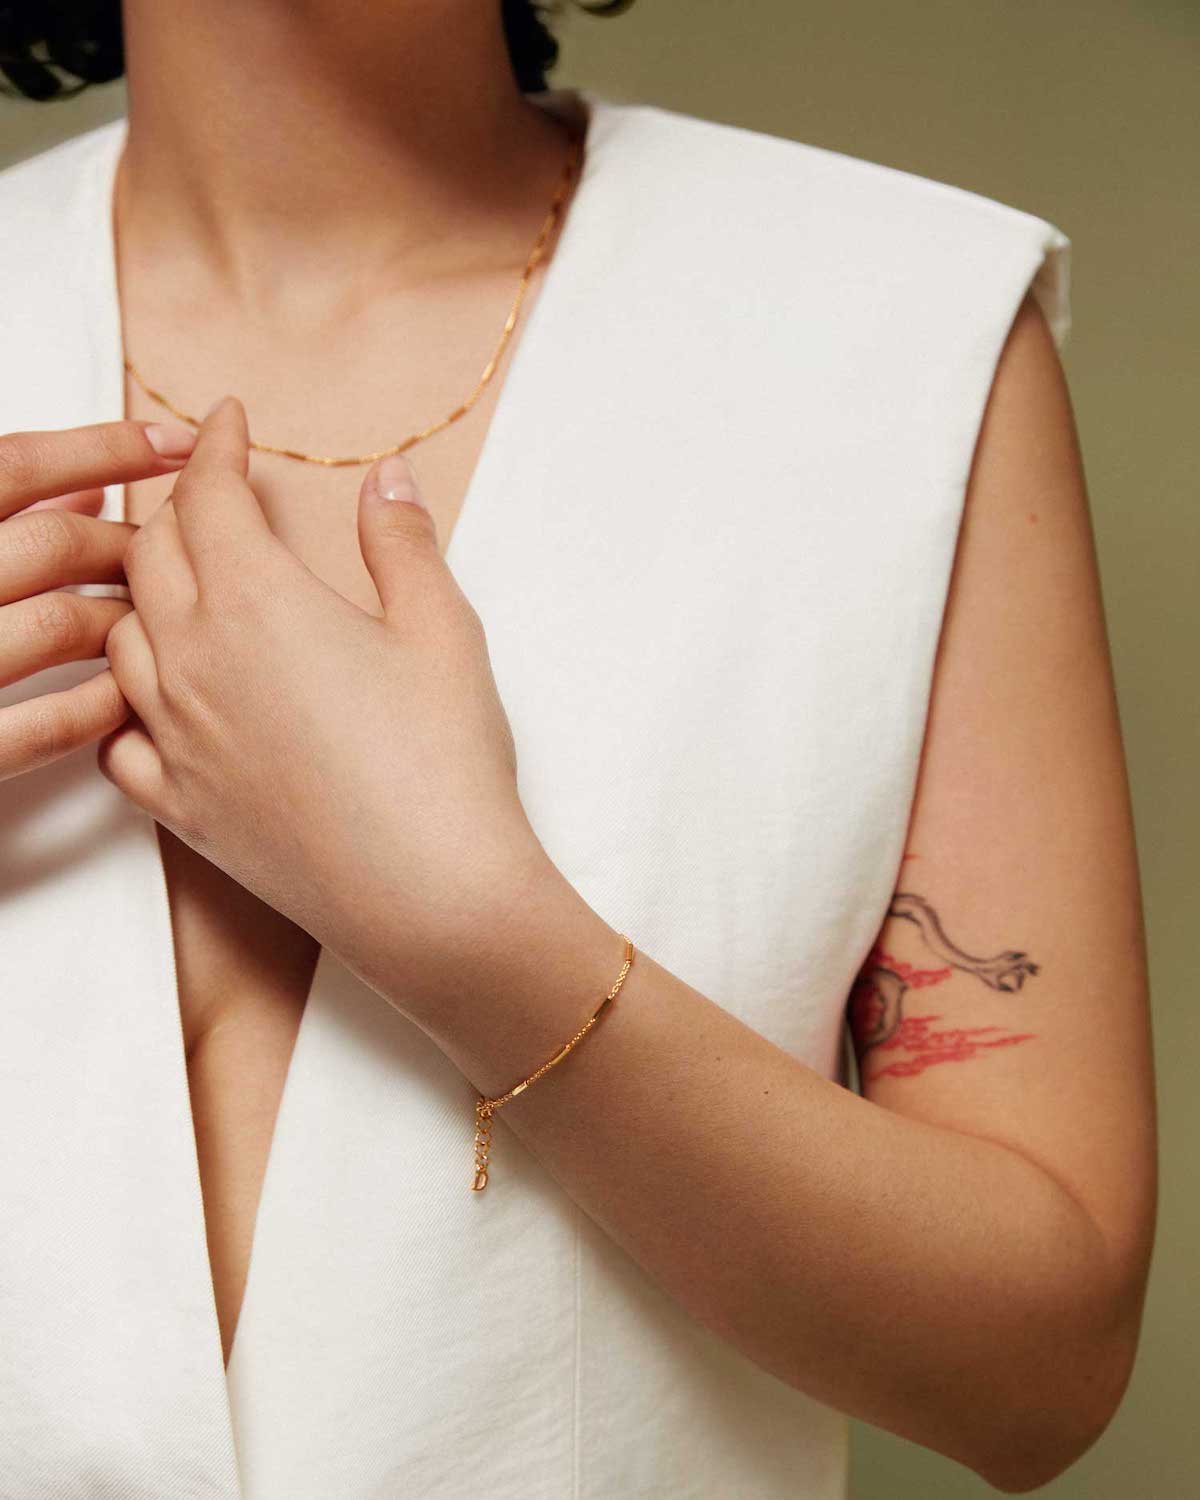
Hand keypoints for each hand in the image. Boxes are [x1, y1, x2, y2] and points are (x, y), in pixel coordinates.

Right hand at [0, 417, 197, 778]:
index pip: (13, 465)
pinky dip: (96, 706)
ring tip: (145, 625)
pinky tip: (121, 696)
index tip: (180, 446)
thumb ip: (0, 508)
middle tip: (164, 558)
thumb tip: (91, 488)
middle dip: (127, 546)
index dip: (103, 448)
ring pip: (63, 622)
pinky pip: (47, 726)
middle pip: (55, 543)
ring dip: (124, 620)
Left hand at [98, 395, 554, 1014]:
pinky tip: (165, 698)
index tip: (229, 421)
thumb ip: (402, 543)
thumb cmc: (444, 759)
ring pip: (122, 637)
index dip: (216, 446)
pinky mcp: (179, 804)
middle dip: (176, 508)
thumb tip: (388, 478)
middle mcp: (193, 659)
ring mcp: (176, 736)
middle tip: (213, 493)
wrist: (429, 895)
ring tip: (184, 584)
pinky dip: (131, 701)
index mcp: (256, 601)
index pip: (207, 496)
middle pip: (150, 554)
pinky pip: (120, 737)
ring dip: (145, 594)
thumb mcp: (442, 630)